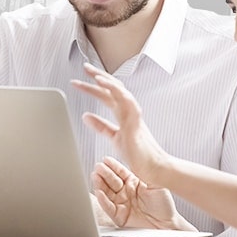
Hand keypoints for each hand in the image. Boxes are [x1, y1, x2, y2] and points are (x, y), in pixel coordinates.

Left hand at [71, 63, 168, 181]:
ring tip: (92, 73)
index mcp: (124, 115)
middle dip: (99, 76)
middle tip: (85, 67)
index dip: (95, 86)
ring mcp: (134, 116)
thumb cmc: (139, 155)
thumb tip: (85, 115)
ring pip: (121, 91)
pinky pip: (126, 102)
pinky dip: (115, 91)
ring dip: (106, 81)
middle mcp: (130, 111)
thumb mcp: (115, 138)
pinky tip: (103, 84)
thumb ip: (101, 126)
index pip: (108, 95)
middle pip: (114, 88)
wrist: (156, 169)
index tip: (80, 79)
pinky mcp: (136, 124)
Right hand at [93, 156, 194, 230]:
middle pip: (111, 181)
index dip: (113, 166)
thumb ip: (144, 173)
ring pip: (107, 193)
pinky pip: (108, 207)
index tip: (105, 160)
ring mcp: (121, 203)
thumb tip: (136, 160)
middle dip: (104, 173)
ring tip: (95, 176)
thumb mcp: (155, 184)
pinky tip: (99, 192)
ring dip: (100, 184)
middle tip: (98, 166)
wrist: (167, 223)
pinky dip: (103, 200)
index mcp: (133, 182)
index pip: (120, 172)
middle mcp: (125, 192)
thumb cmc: (163, 204)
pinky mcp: (119, 216)